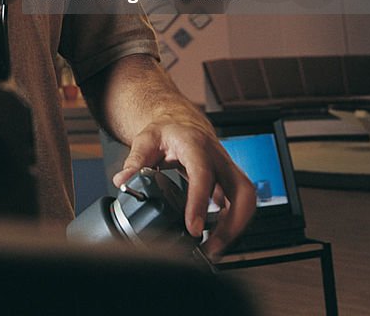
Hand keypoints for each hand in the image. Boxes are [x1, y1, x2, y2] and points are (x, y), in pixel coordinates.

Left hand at [111, 118, 256, 257]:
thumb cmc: (166, 131)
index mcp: (195, 145)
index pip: (202, 174)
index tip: (194, 228)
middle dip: (232, 223)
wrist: (180, 122)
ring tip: (213, 248)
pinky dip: (232, 223)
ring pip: (246, 200)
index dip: (199, 202)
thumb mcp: (145, 140)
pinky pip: (240, 203)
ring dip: (235, 227)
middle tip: (212, 246)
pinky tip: (216, 237)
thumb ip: (134, 161)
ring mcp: (227, 169)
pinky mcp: (230, 180)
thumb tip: (122, 181)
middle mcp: (218, 157)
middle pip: (242, 191)